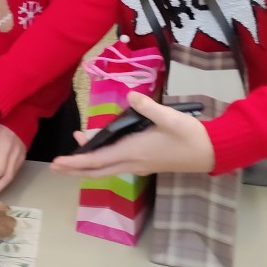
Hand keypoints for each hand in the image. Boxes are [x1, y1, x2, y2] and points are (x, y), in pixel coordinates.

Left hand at [50, 91, 215, 177]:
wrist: (211, 151)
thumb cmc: (190, 136)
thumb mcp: (170, 118)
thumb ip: (148, 107)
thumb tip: (130, 96)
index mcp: (134, 152)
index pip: (98, 160)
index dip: (77, 162)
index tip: (59, 162)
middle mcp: (133, 162)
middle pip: (97, 169)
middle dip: (75, 168)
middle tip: (56, 165)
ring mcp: (139, 164)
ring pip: (106, 167)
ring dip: (88, 162)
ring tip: (72, 152)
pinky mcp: (145, 161)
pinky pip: (116, 162)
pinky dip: (102, 157)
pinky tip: (99, 144)